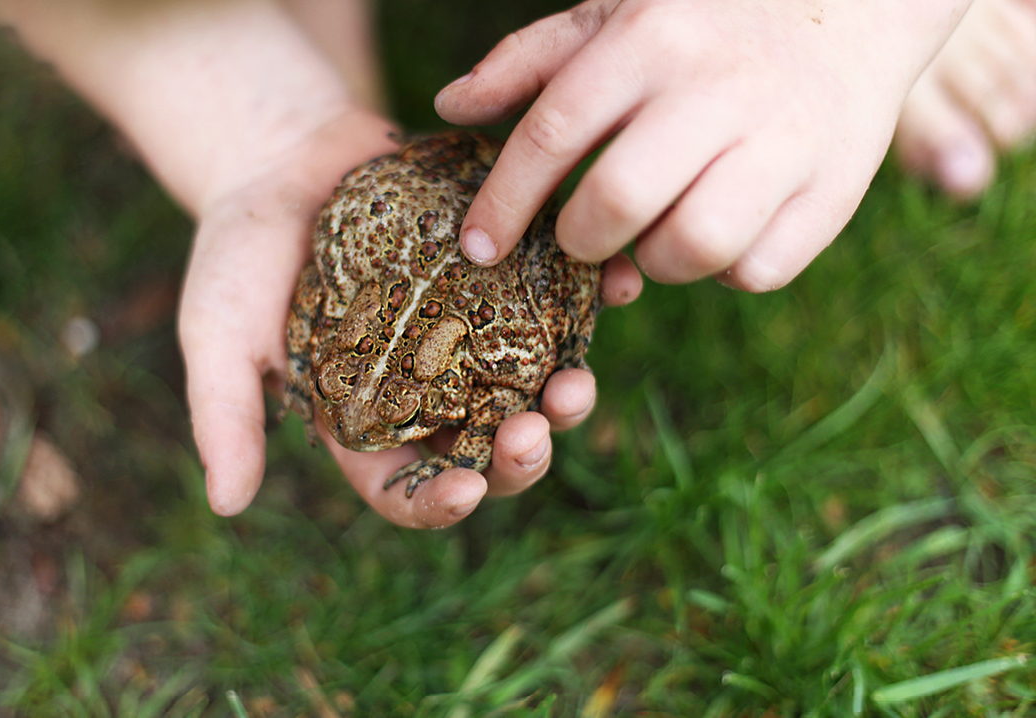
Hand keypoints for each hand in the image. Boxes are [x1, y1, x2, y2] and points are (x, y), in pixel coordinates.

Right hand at [178, 108, 616, 527]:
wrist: (285, 155)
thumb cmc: (240, 251)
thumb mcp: (217, 333)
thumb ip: (224, 416)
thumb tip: (227, 505)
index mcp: (364, 423)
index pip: (407, 489)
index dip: (440, 504)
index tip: (467, 491)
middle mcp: (427, 391)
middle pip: (486, 449)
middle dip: (520, 456)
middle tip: (537, 431)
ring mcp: (471, 336)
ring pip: (532, 387)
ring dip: (565, 398)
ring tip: (577, 383)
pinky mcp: (502, 278)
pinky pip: (555, 300)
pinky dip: (591, 300)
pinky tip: (616, 292)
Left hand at [436, 0, 969, 290]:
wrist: (857, 3)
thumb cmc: (708, 20)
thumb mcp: (617, 14)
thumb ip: (531, 60)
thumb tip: (450, 106)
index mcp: (652, 37)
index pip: (554, 132)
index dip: (505, 201)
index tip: (478, 247)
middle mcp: (718, 86)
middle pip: (618, 200)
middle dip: (579, 240)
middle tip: (581, 237)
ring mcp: (786, 138)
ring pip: (692, 246)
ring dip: (654, 263)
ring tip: (654, 236)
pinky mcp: (835, 187)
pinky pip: (758, 270)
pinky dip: (725, 272)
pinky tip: (720, 236)